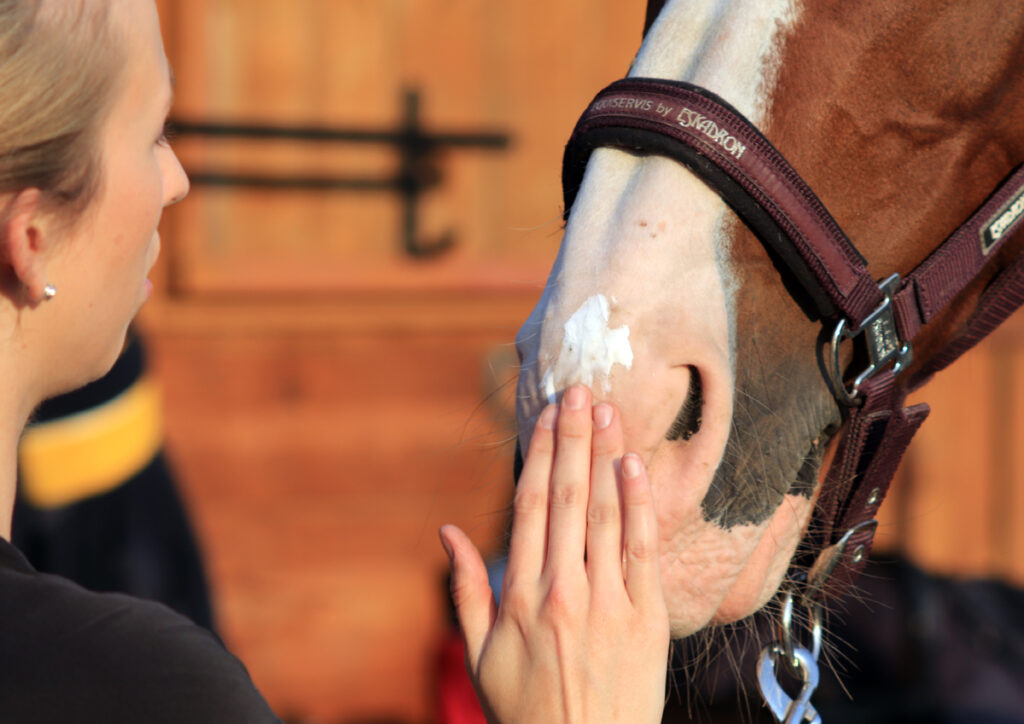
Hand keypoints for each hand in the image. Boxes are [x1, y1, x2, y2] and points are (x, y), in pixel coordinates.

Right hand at [440, 384, 668, 723]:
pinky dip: (638, 505)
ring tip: (607, 411)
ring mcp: (608, 603)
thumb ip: (465, 588)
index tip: (545, 414)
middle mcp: (563, 591)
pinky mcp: (647, 618)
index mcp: (520, 596)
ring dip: (604, 457)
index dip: (538, 454)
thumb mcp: (479, 653)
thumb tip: (447, 531)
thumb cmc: (525, 710)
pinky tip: (634, 465)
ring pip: (604, 514)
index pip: (530, 507)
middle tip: (578, 390)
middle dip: (572, 439)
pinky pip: (642, 551)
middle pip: (567, 498)